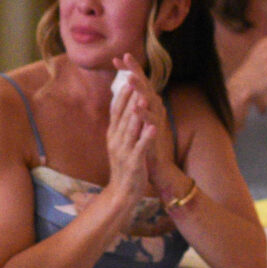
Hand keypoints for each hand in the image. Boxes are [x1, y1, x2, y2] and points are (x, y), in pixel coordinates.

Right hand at [103, 66, 157, 205]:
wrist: (122, 192)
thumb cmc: (125, 165)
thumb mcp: (121, 142)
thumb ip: (122, 125)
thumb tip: (126, 106)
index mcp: (113, 133)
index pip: (116, 109)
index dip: (122, 92)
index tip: (128, 75)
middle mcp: (116, 139)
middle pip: (122, 114)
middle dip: (129, 96)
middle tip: (134, 78)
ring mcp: (123, 151)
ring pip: (130, 128)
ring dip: (136, 112)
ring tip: (143, 97)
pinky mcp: (133, 162)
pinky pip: (140, 147)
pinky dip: (146, 136)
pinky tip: (152, 126)